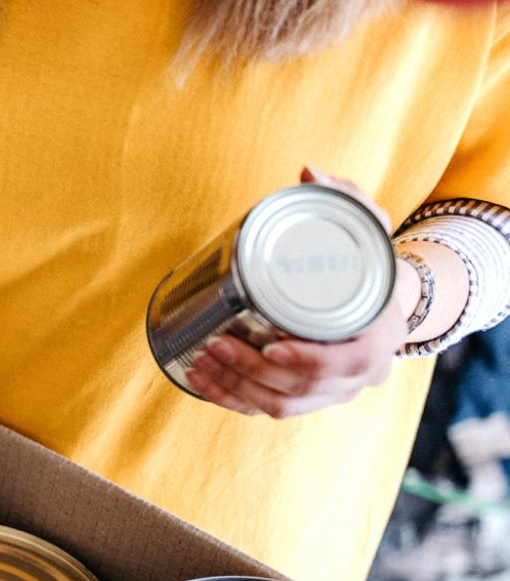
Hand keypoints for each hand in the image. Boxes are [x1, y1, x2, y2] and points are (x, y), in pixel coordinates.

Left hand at [186, 167, 412, 418]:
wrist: (380, 301)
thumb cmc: (369, 264)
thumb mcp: (368, 227)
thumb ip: (345, 197)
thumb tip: (308, 171)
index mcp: (380, 337)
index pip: (346, 362)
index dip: (307, 361)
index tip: (270, 347)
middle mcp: (360, 374)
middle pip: (302, 387)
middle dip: (251, 372)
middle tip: (215, 345)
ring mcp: (333, 392)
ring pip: (280, 404)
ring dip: (234, 388)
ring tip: (200, 362)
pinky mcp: (306, 399)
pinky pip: (265, 409)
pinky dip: (232, 400)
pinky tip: (202, 382)